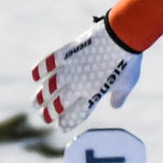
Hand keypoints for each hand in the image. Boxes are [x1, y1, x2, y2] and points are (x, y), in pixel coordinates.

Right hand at [32, 17, 141, 132]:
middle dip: (49, 114)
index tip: (61, 128)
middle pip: (59, 104)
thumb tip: (115, 106)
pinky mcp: (68, 52)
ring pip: (50, 87)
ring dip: (40, 97)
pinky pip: (49, 63)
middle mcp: (79, 84)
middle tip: (44, 118)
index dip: (68, 122)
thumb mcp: (127, 82)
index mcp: (94, 93)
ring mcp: (71, 68)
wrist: (122, 35)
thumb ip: (119, 96)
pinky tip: (35, 77)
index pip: (77, 113)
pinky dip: (40, 69)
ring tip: (35, 104)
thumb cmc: (128, 60)